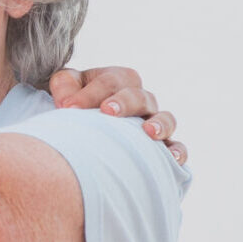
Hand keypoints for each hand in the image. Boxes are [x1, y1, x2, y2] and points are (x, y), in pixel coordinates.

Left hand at [48, 66, 184, 165]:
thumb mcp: (66, 89)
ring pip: (165, 118)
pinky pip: (176, 147)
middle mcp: (140, 100)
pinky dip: (178, 151)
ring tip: (148, 131)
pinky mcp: (160, 146)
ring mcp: (152, 122)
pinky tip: (172, 159)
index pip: (110, 82)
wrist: (81, 126)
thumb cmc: (75, 104)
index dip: (90, 93)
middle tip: (106, 111)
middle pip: (139, 96)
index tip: (68, 108)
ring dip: (159, 124)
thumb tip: (68, 103)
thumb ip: (64, 86)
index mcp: (118, 81)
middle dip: (124, 102)